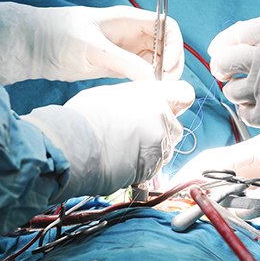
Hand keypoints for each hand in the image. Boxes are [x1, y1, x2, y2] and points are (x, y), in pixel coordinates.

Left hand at [0, 2, 183, 84]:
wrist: (34, 46)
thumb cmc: (59, 35)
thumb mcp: (94, 48)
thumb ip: (126, 62)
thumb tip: (154, 79)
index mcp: (129, 20)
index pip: (168, 26)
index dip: (174, 45)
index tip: (166, 66)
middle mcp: (130, 34)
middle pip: (166, 47)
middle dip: (171, 65)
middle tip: (163, 86)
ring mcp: (124, 51)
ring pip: (156, 63)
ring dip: (160, 77)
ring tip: (153, 94)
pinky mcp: (115, 66)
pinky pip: (141, 74)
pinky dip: (147, 84)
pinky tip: (141, 95)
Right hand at [23, 80, 194, 198]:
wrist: (75, 147)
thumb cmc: (84, 118)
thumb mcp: (109, 95)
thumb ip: (133, 100)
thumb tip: (135, 106)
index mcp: (151, 94)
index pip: (184, 93)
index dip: (178, 102)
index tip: (172, 107)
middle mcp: (161, 116)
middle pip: (176, 126)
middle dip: (162, 132)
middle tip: (137, 134)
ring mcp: (159, 143)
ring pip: (166, 149)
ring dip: (152, 151)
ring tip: (124, 149)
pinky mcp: (153, 166)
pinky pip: (154, 167)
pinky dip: (143, 167)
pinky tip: (122, 161)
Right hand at [169, 133, 259, 218]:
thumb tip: (246, 210)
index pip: (216, 160)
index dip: (192, 175)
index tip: (175, 190)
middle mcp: (254, 159)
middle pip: (214, 173)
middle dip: (193, 190)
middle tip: (176, 210)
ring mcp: (259, 172)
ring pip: (223, 185)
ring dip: (206, 199)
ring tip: (188, 214)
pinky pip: (238, 194)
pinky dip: (224, 205)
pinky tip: (215, 213)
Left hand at [208, 16, 259, 150]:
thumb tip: (240, 45)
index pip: (230, 37)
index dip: (221, 46)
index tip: (221, 52)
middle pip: (221, 63)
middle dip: (221, 69)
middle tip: (227, 74)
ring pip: (229, 91)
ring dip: (238, 92)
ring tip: (256, 93)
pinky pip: (244, 115)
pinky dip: (250, 112)